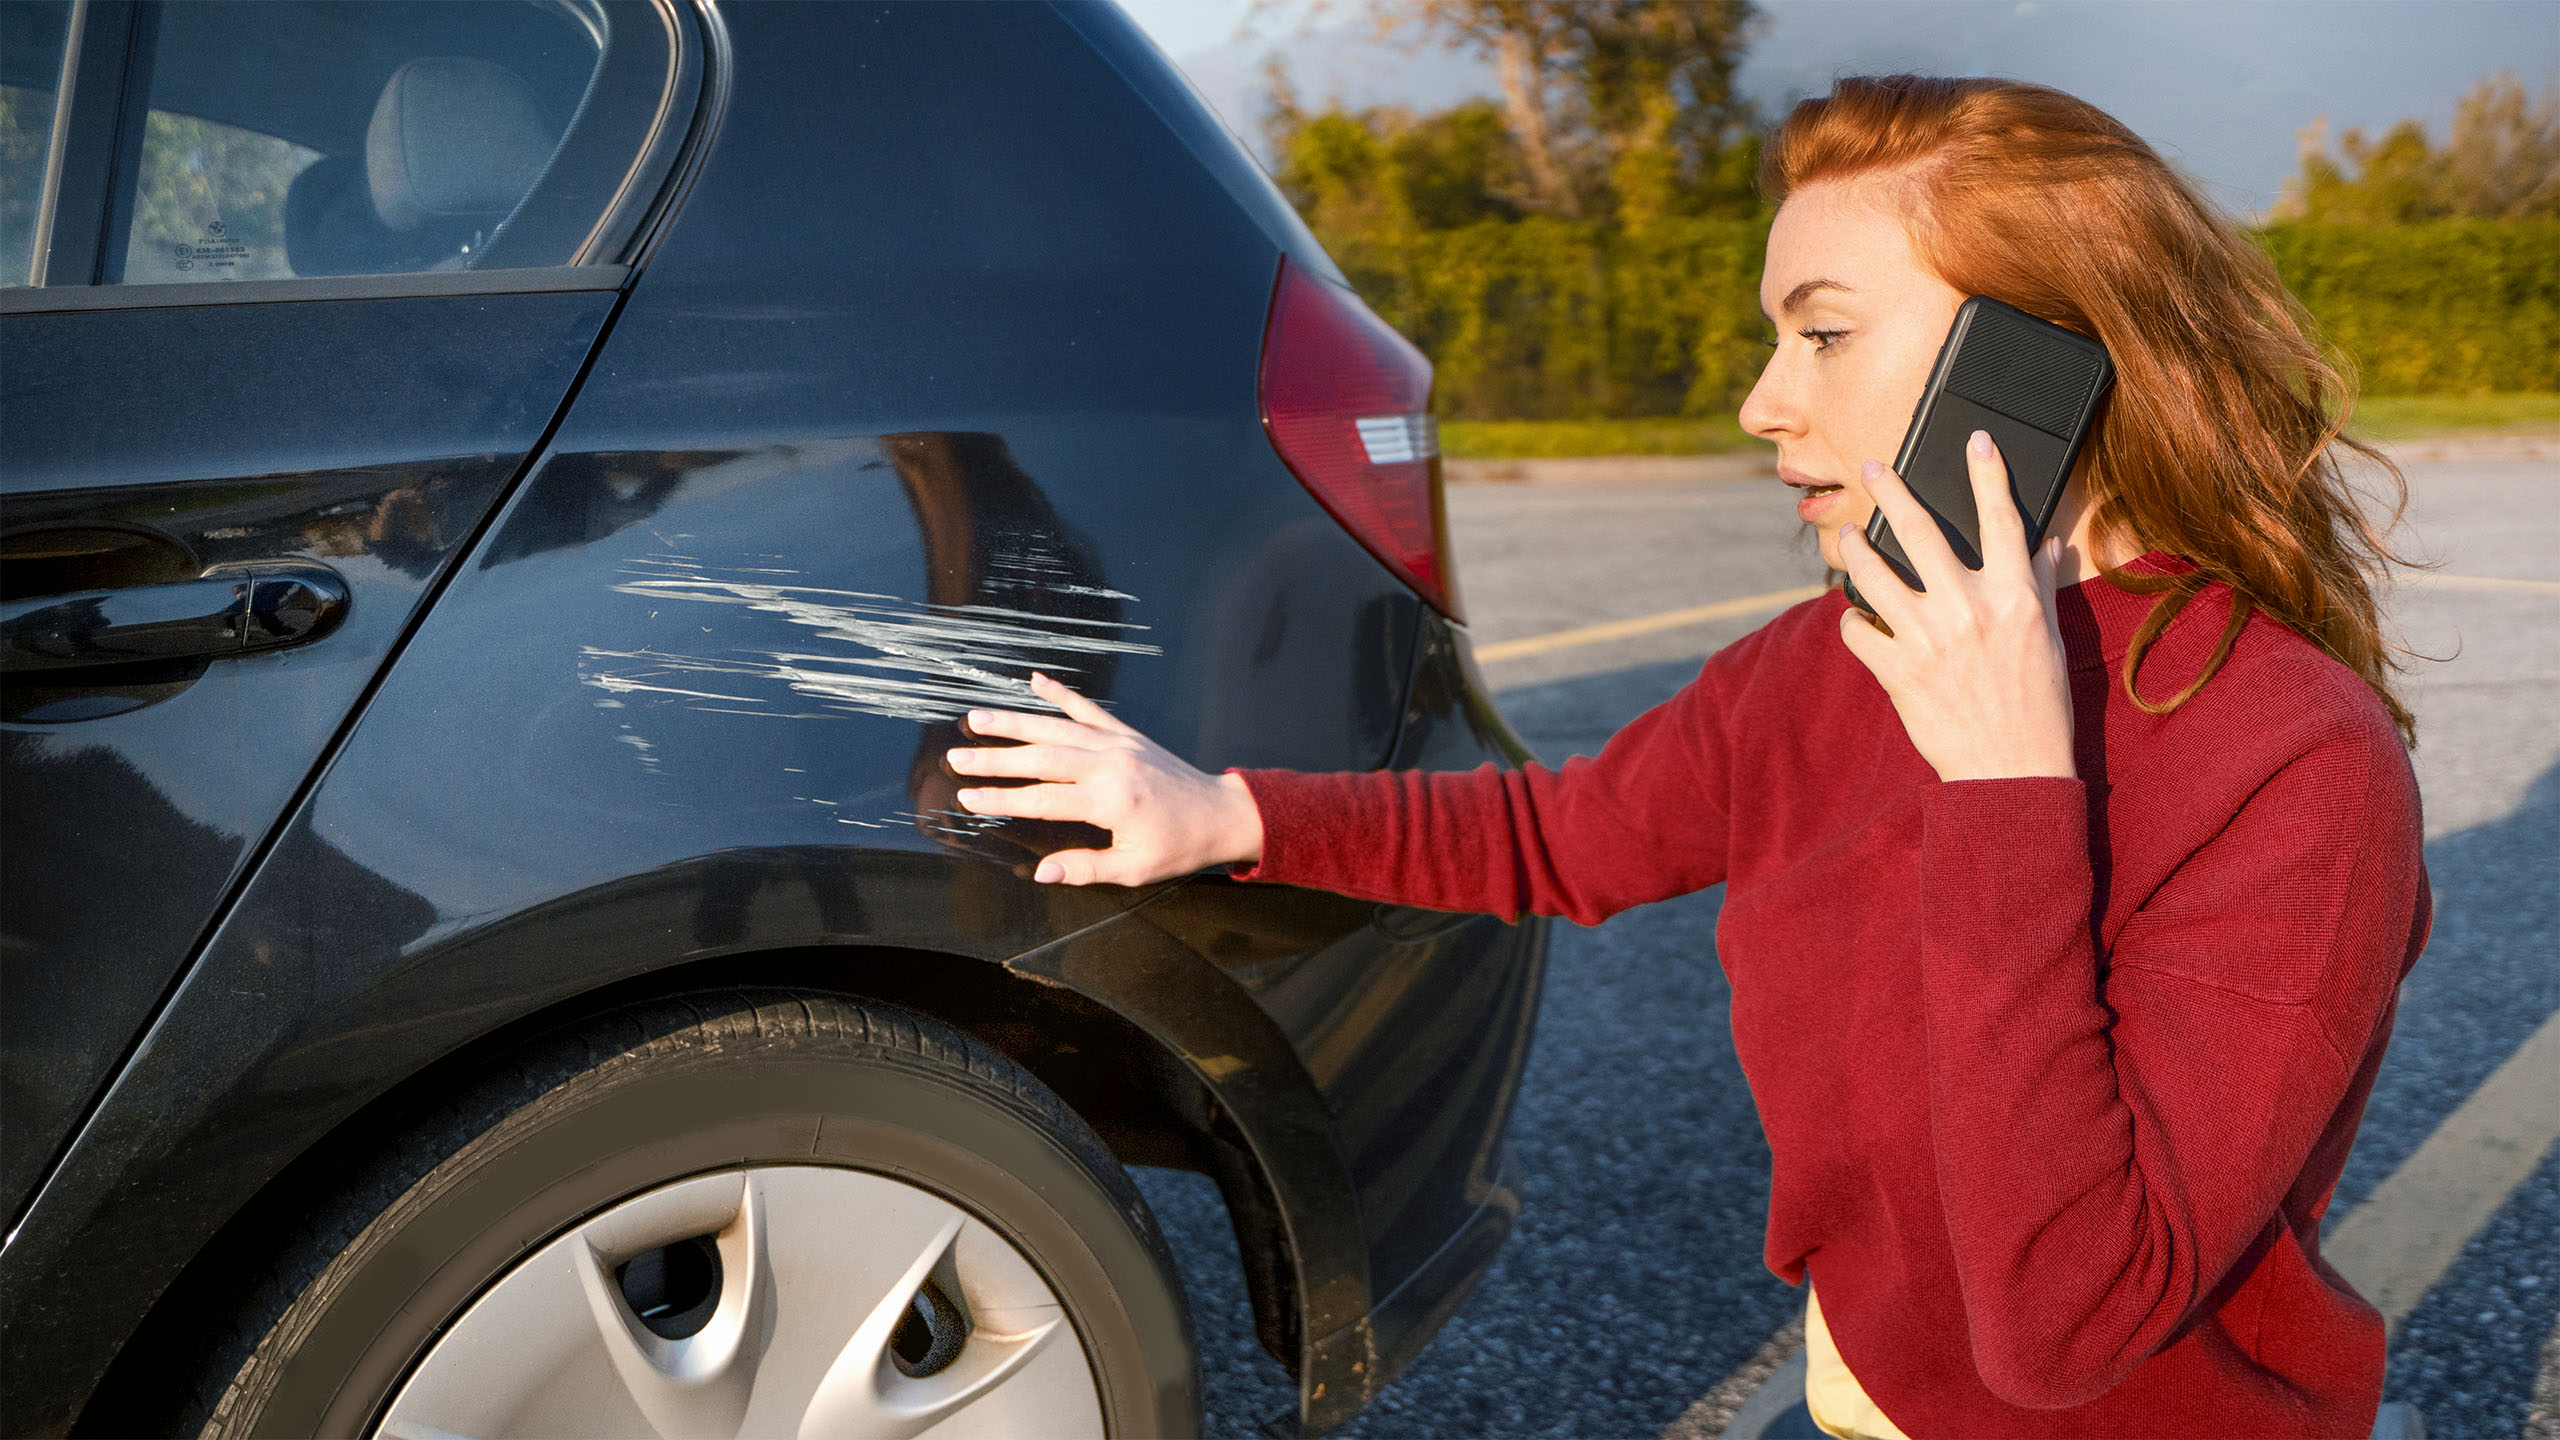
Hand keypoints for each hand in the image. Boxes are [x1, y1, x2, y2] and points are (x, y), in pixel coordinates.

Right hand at [946, 672, 1264, 884]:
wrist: (1221, 813)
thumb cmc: (1179, 846)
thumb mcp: (1134, 869)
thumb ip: (1086, 868)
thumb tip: (1041, 873)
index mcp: (1111, 800)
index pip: (1044, 799)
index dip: (1003, 799)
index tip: (969, 798)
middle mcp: (1111, 764)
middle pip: (1042, 758)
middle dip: (996, 757)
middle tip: (957, 756)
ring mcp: (1118, 743)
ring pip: (1058, 728)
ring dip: (1015, 722)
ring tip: (976, 718)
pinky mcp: (1127, 734)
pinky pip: (1089, 709)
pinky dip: (1061, 694)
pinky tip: (1035, 680)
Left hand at [1836, 431, 2076, 782]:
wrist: (2011, 772)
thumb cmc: (2038, 707)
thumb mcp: (2052, 642)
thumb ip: (2039, 588)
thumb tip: (2044, 546)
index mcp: (2014, 598)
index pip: (2002, 520)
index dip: (1988, 474)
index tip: (1975, 439)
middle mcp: (1968, 608)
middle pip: (1921, 531)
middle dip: (1892, 490)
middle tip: (1871, 466)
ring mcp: (1928, 639)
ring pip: (1873, 574)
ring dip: (1854, 551)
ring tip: (1848, 538)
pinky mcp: (1896, 671)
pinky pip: (1857, 631)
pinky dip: (1852, 621)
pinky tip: (1858, 620)